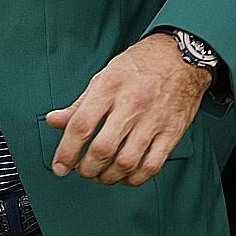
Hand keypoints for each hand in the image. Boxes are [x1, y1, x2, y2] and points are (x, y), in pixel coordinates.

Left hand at [46, 32, 212, 186]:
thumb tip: (55, 121)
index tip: (60, 166)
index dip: (66, 152)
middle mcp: (132, 104)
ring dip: (108, 176)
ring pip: (127, 162)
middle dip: (87, 168)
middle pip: (103, 148)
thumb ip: (79, 104)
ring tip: (102, 174)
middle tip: (82, 170)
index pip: (81, 125)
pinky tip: (126, 175)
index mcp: (110, 86)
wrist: (181, 56)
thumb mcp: (104, 76)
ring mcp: (154, 120)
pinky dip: (135, 178)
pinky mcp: (172, 132)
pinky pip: (152, 166)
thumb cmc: (140, 65)